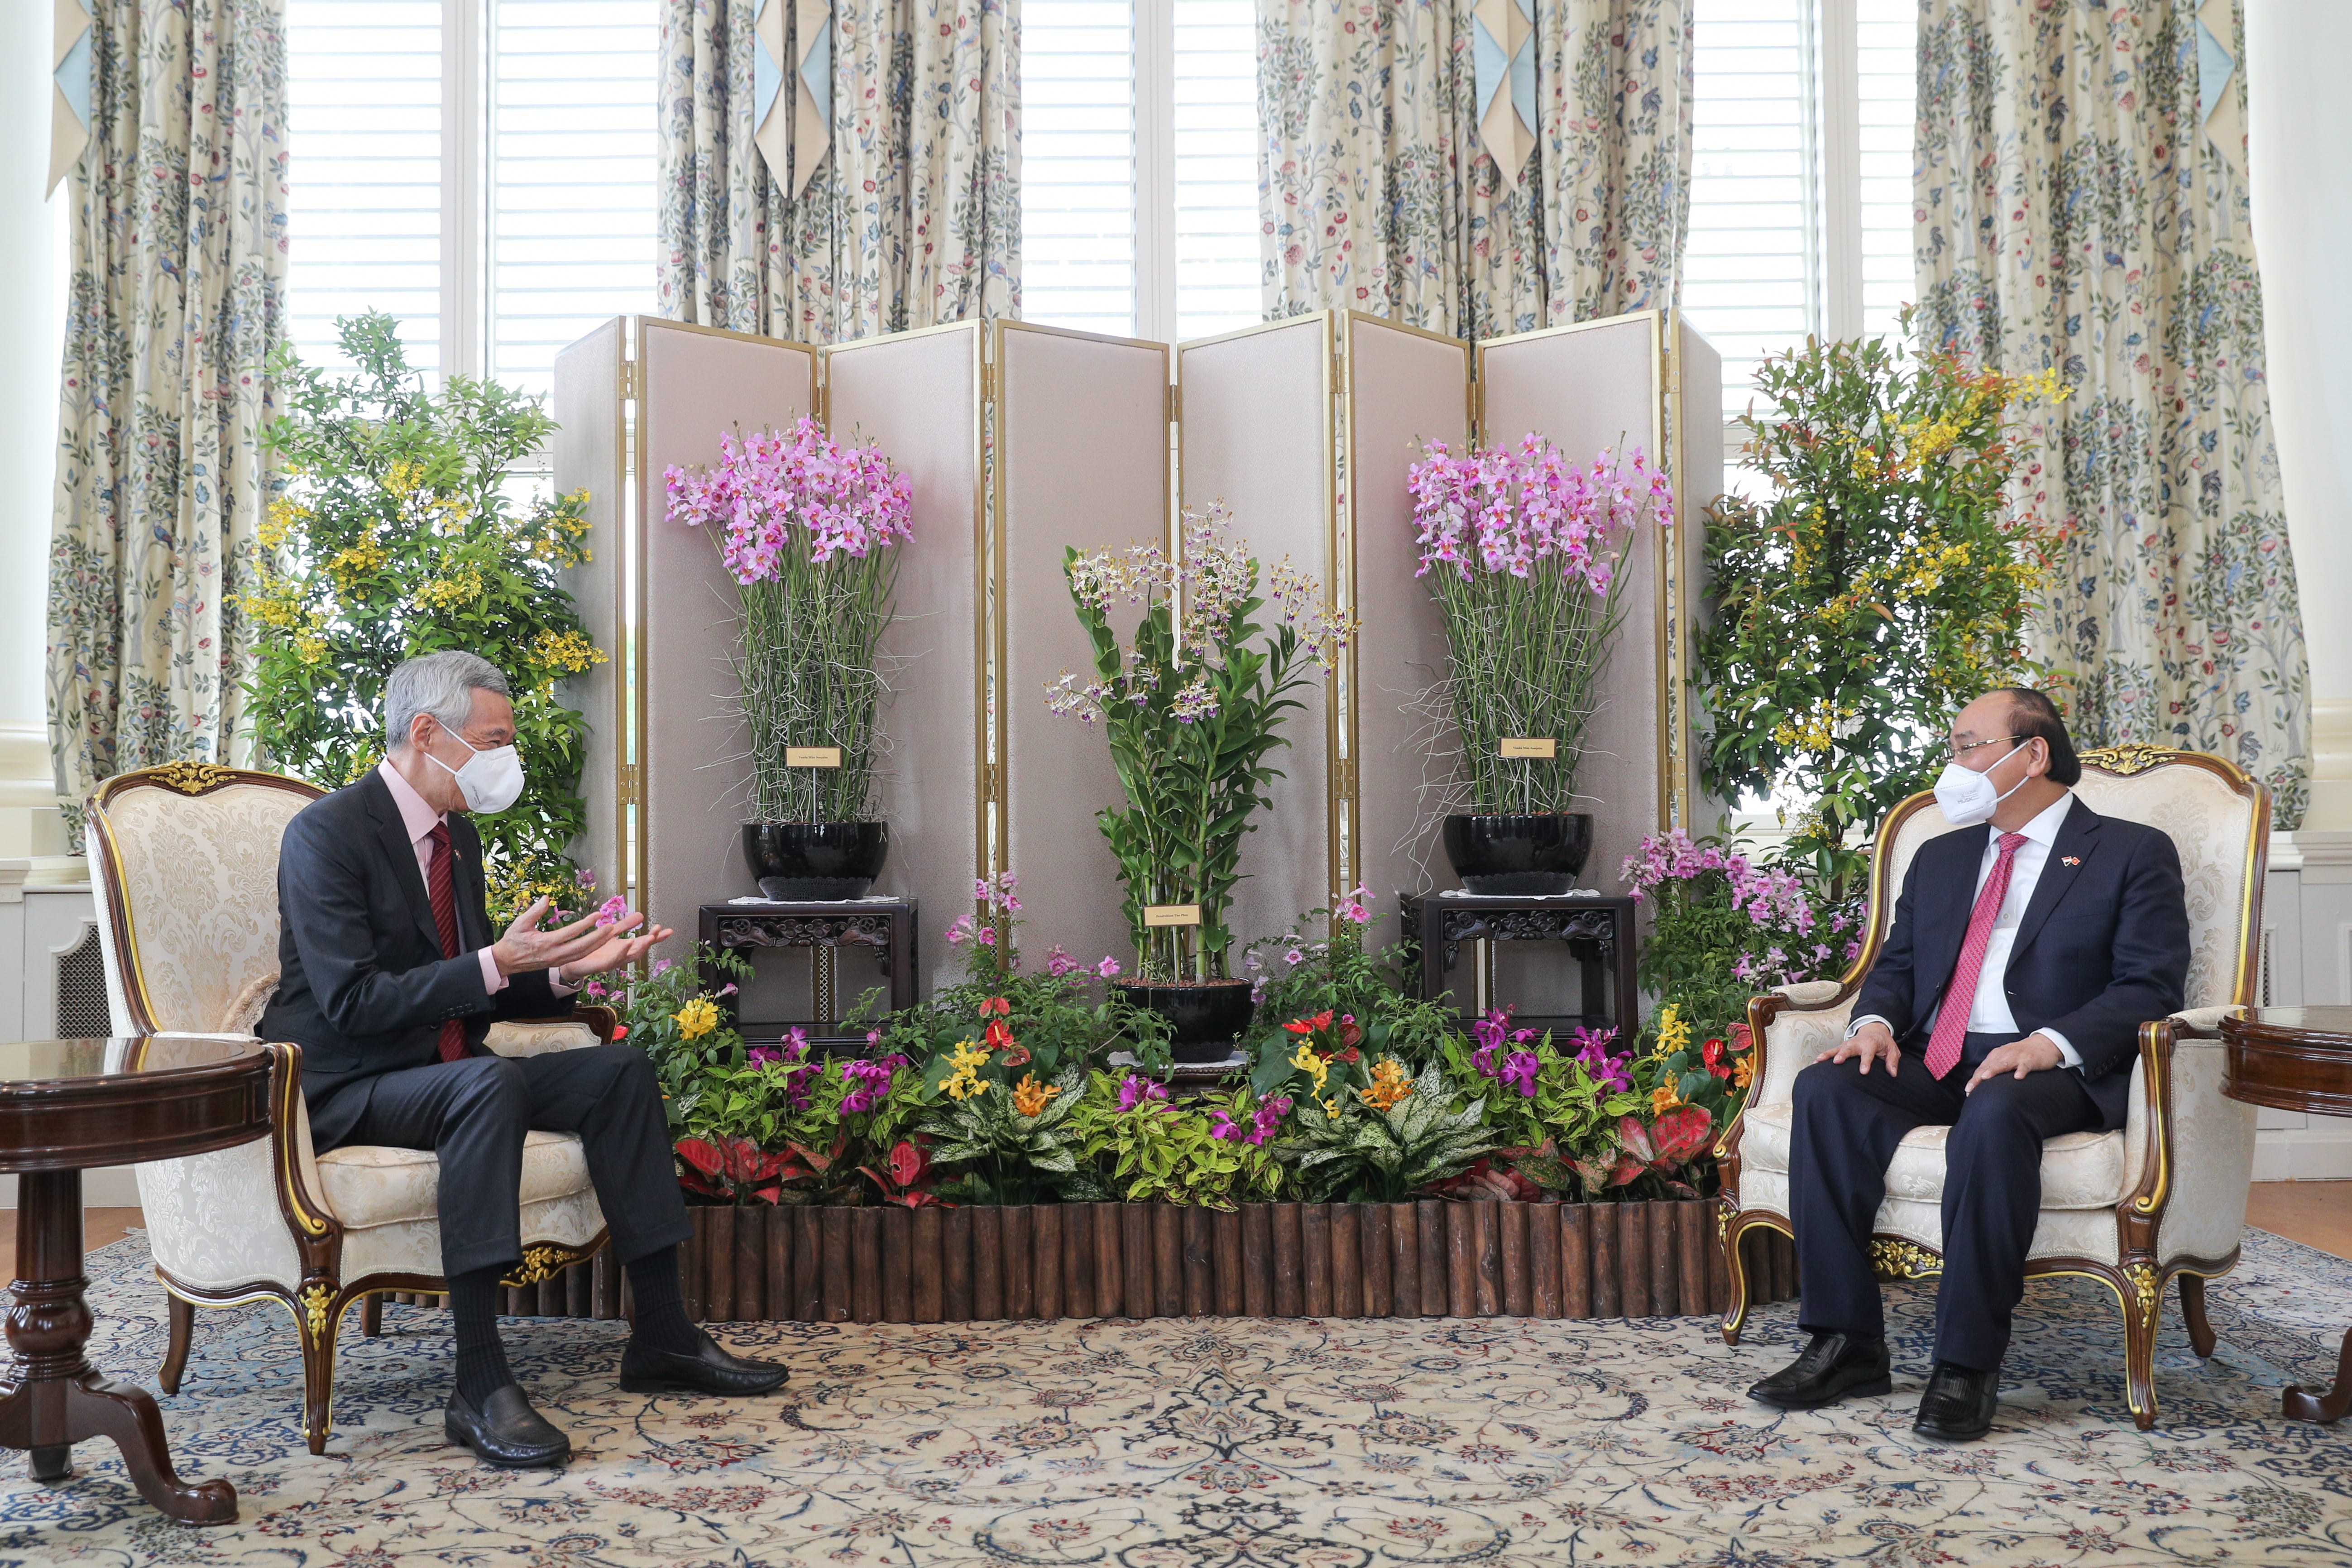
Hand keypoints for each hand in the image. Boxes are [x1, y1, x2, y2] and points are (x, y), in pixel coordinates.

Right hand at [491, 898, 645, 977]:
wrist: (505, 961)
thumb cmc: (512, 940)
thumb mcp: (519, 923)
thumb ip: (534, 911)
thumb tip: (547, 897)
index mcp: (545, 943)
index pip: (570, 933)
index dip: (585, 924)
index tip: (597, 915)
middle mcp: (554, 954)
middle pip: (581, 947)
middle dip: (598, 938)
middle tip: (612, 926)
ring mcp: (557, 961)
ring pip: (582, 954)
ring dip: (598, 945)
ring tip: (611, 934)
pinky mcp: (558, 963)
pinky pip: (578, 957)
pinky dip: (590, 950)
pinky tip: (600, 942)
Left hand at [555, 918, 674, 983]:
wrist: (573, 961)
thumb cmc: (592, 949)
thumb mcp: (611, 932)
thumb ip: (625, 925)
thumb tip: (641, 915)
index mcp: (624, 947)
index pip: (644, 941)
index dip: (656, 937)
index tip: (668, 930)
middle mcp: (621, 956)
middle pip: (641, 949)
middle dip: (651, 941)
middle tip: (658, 932)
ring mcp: (613, 961)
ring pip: (631, 956)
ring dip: (641, 947)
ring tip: (649, 937)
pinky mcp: (602, 965)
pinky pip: (614, 959)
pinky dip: (623, 951)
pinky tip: (629, 942)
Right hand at [1818, 1018, 1900, 1075]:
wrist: (1874, 1029)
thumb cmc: (1883, 1042)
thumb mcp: (1892, 1050)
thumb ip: (1892, 1061)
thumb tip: (1892, 1073)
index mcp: (1871, 1043)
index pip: (1868, 1053)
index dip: (1866, 1062)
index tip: (1863, 1071)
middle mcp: (1857, 1043)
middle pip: (1849, 1049)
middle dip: (1843, 1054)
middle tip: (1837, 1061)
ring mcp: (1848, 1044)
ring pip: (1837, 1048)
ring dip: (1828, 1054)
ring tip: (1819, 1060)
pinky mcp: (1842, 1046)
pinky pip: (1832, 1051)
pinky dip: (1824, 1055)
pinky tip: (1816, 1061)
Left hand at [1965, 1033, 2062, 1093]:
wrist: (2044, 1043)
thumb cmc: (2022, 1053)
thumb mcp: (2006, 1059)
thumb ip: (1995, 1067)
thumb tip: (1983, 1081)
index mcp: (1997, 1055)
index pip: (1982, 1068)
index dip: (1974, 1079)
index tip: (1967, 1090)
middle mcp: (2004, 1054)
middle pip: (1989, 1066)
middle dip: (1978, 1077)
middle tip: (1971, 1088)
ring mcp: (2017, 1056)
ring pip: (2004, 1064)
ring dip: (1994, 1070)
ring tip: (1986, 1078)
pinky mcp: (2030, 1060)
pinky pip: (2024, 1066)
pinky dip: (2021, 1071)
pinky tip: (2018, 1077)